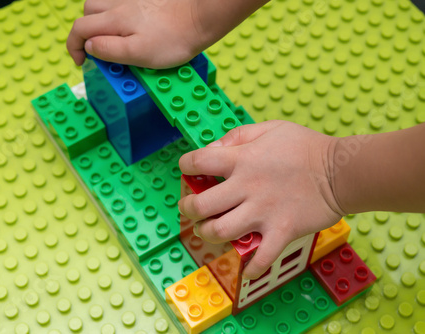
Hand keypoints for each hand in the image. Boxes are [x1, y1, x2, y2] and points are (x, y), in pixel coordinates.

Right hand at [67, 0, 266, 67]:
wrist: (200, 18)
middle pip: (87, 13)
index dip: (74, 47)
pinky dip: (113, 12)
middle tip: (96, 51)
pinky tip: (124, 25)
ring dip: (97, 20)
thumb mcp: (138, 54)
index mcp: (114, 20)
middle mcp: (118, 5)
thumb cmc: (174, 39)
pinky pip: (118, 2)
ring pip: (101, 4)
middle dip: (85, 33)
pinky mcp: (144, 1)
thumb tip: (89, 47)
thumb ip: (110, 50)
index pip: (80, 29)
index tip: (82, 62)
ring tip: (108, 37)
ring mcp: (131, 0)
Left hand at [178, 121, 343, 278]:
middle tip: (189, 208)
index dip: (186, 166)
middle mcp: (246, 187)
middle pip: (200, 205)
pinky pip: (261, 258)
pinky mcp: (281, 231)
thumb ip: (237, 136)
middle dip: (188, 209)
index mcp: (242, 159)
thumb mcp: (268, 128)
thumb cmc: (305, 146)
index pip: (198, 162)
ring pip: (220, 231)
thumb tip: (211, 150)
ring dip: (207, 234)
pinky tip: (246, 267)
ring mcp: (263, 212)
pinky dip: (250, 268)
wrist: (341, 170)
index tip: (189, 170)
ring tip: (207, 230)